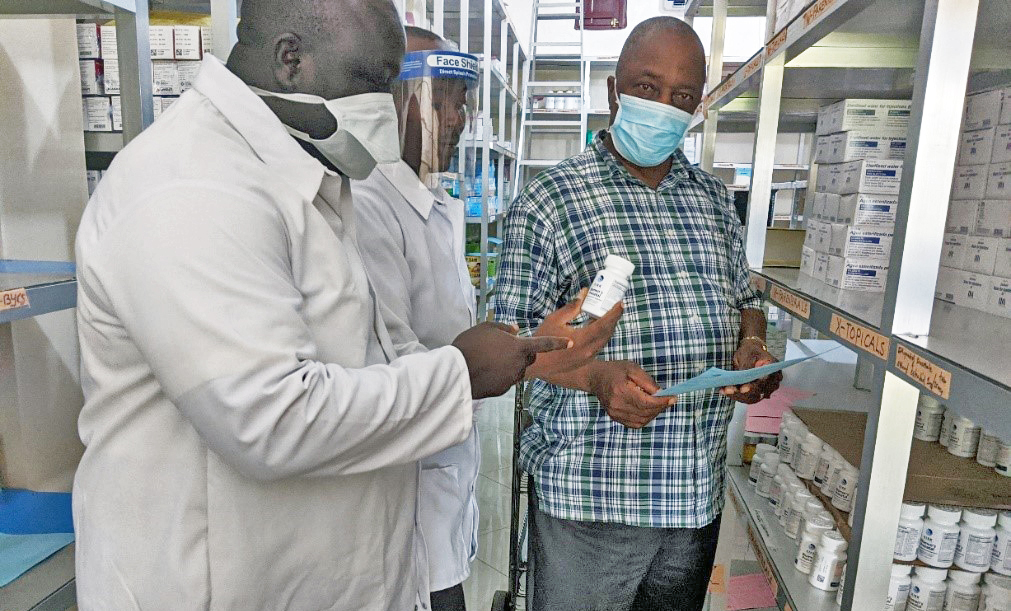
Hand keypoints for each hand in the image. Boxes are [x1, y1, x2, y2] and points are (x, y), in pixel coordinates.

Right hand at [452, 322, 570, 398]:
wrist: (457, 372)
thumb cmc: (471, 346)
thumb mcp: (486, 328)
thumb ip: (504, 328)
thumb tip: (515, 329)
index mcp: (519, 347)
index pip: (544, 344)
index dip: (558, 343)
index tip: (569, 344)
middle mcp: (519, 364)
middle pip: (529, 359)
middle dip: (522, 354)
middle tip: (503, 349)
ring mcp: (511, 379)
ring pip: (516, 370)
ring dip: (509, 365)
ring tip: (489, 360)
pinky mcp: (502, 390)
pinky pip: (505, 380)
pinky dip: (499, 376)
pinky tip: (485, 371)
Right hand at [525, 288, 622, 380]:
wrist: (536, 363)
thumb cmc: (543, 339)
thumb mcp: (555, 320)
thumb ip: (572, 307)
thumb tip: (584, 293)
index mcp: (582, 339)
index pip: (604, 324)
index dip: (615, 313)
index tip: (621, 302)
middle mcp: (588, 350)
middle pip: (608, 332)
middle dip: (614, 318)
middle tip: (616, 305)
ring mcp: (588, 357)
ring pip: (605, 340)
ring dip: (609, 327)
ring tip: (608, 314)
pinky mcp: (585, 360)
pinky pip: (599, 345)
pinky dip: (602, 334)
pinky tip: (597, 326)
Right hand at [586, 361, 675, 428]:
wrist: (595, 378)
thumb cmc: (615, 370)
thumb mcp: (633, 368)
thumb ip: (648, 382)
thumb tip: (662, 393)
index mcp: (620, 391)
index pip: (646, 402)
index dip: (661, 402)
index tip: (673, 398)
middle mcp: (617, 405)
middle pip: (645, 412)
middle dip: (660, 407)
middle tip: (669, 400)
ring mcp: (615, 413)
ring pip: (641, 420)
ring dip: (654, 413)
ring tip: (658, 404)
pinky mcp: (615, 417)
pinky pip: (635, 423)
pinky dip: (645, 418)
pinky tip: (648, 409)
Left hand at [720, 338, 782, 403]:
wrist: (750, 353)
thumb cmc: (750, 351)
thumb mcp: (748, 354)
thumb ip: (747, 366)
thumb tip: (742, 376)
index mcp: (773, 369)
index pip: (765, 381)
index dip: (754, 387)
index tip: (743, 388)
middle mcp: (772, 382)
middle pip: (758, 393)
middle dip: (742, 393)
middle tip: (728, 390)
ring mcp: (765, 389)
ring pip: (752, 398)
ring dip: (737, 396)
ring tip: (725, 390)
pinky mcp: (757, 393)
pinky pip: (747, 398)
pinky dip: (735, 395)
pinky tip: (725, 391)